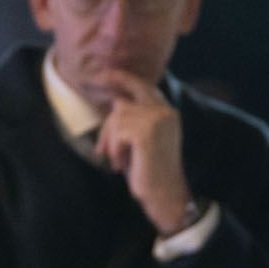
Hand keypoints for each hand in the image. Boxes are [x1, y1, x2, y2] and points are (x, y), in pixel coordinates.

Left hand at [88, 76, 195, 233]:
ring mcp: (157, 120)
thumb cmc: (149, 170)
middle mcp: (165, 112)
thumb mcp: (141, 140)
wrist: (163, 194)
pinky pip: (117, 132)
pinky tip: (121, 164)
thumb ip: (133, 119)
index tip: (105, 74)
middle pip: (121, 105)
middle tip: (101, 151)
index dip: (123, 78)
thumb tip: (114, 102)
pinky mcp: (146, 132)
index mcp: (167, 112)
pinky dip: (114, 150)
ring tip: (118, 161)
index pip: (143, 86)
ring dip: (110, 143)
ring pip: (116, 120)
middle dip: (107, 128)